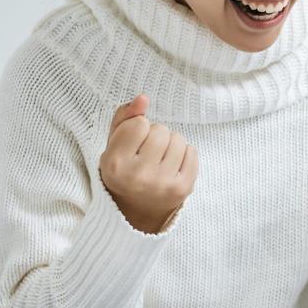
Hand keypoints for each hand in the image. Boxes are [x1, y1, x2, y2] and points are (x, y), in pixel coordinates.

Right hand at [99, 94, 197, 233]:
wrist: (135, 209)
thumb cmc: (124, 169)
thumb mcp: (114, 143)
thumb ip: (124, 116)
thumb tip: (143, 98)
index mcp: (115, 164)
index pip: (139, 123)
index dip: (137, 128)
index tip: (133, 144)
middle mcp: (138, 176)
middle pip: (161, 130)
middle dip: (155, 135)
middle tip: (147, 153)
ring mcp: (162, 184)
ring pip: (178, 139)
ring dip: (171, 143)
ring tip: (159, 159)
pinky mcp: (183, 189)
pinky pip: (193, 152)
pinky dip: (184, 154)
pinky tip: (172, 166)